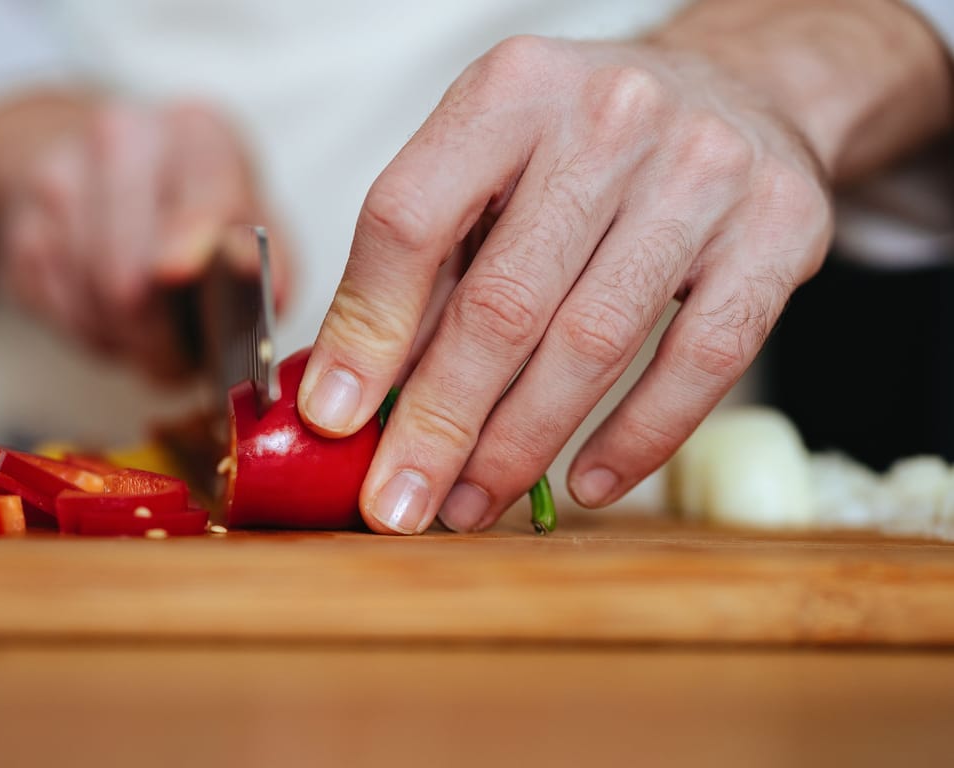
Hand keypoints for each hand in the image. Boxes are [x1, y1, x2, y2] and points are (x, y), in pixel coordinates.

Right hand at [0, 92, 287, 380]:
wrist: (100, 173)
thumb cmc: (198, 210)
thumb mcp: (252, 220)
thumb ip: (273, 262)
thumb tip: (262, 289)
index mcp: (197, 133)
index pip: (199, 186)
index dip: (189, 233)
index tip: (179, 272)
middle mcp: (121, 140)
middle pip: (132, 271)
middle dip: (165, 338)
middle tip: (185, 358)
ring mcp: (57, 183)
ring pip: (96, 304)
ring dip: (132, 342)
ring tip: (152, 329)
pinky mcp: (19, 235)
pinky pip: (62, 318)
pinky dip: (96, 336)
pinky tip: (111, 312)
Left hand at [301, 34, 838, 533]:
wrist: (738, 91)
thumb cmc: (584, 145)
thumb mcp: (488, 167)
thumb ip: (424, 271)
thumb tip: (353, 398)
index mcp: (509, 90)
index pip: (409, 220)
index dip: (364, 332)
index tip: (335, 419)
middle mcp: (610, 116)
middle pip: (502, 301)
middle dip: (439, 422)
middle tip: (399, 503)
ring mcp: (704, 170)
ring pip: (593, 343)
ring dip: (521, 446)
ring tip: (472, 504)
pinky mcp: (778, 231)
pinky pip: (701, 362)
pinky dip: (637, 438)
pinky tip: (587, 482)